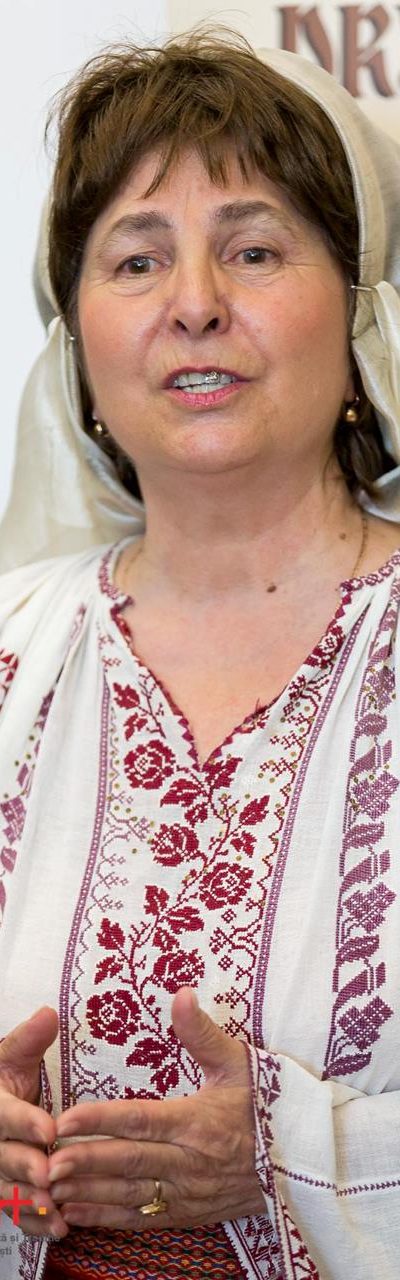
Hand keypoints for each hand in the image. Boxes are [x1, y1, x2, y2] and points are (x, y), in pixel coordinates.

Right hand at [0, 1007, 67, 1238]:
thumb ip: (30, 1041)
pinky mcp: (2, 1193)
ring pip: (5, 1191)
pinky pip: (14, 1213)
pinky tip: (58, 1229)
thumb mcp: (15, 1059)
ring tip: (53, 1210)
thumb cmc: (7, 1082)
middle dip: (24, 1166)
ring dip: (29, 1203)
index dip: (23, 1123)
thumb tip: (49, 1013)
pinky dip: (34, 1223)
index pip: (1, 1115)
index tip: (49, 1130)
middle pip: (2, 1157)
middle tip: (49, 1175)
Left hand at [49, 988, 263, 1229]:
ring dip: (90, 1193)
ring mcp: (189, 1192)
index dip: (102, 1120)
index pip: (142, 1119)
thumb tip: (182, 994)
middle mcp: (191, 1161)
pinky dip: (109, 1218)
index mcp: (199, 1121)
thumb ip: (203, 1033)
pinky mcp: (189, 1213)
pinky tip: (79, 1212)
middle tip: (47, 1159)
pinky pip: (144, 1218)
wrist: (302, 1161)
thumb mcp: (240, 1063)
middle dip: (86, 1161)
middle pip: (130, 1161)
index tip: (67, 1118)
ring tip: (52, 1187)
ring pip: (132, 1195)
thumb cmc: (267, 1106)